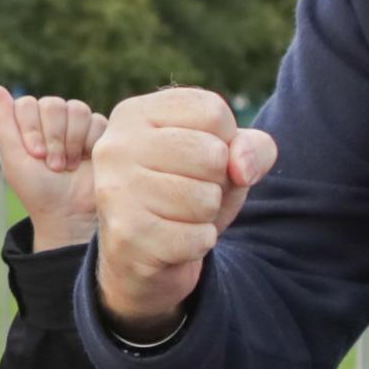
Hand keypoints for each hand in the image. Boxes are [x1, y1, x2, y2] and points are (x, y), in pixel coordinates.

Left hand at [0, 86, 108, 249]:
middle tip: (54, 165)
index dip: (32, 128)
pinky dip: (89, 143)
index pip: (27, 104)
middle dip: (53, 137)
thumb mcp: (13, 159)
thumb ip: (3, 125)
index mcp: (28, 124)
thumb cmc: (38, 190)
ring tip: (69, 165)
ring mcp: (76, 125)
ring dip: (71, 141)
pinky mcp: (99, 132)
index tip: (35, 155)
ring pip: (77, 109)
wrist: (70, 213)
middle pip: (53, 104)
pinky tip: (86, 160)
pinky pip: (97, 120)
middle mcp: (51, 120)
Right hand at [90, 87, 277, 335]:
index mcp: (135, 113)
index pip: (213, 111)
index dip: (226, 141)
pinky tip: (174, 241)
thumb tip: (242, 169)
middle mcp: (116, 146)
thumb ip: (253, 148)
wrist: (143, 257)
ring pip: (206, 199)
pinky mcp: (126, 234)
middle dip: (217, 182)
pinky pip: (198, 238)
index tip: (199, 159)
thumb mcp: (226, 160)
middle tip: (189, 192)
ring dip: (206, 215)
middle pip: (213, 154)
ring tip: (180, 216)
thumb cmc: (186, 193)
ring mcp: (116, 190)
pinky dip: (199, 243)